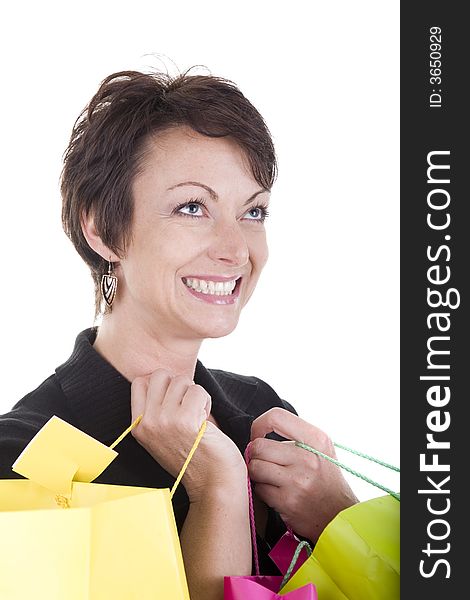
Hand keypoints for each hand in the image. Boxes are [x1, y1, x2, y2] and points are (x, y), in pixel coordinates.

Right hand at [131, 369, 245, 501]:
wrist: (213, 483)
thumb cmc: (194, 456)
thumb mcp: (162, 435)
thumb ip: (157, 409)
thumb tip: (166, 378)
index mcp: (138, 426)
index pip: (139, 382)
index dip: (161, 384)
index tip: (174, 401)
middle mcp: (148, 423)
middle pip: (160, 375)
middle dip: (179, 385)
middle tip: (187, 405)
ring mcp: (164, 421)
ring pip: (181, 380)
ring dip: (195, 394)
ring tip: (198, 415)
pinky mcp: (185, 421)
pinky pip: (198, 390)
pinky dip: (206, 401)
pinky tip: (205, 420)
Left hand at [248, 408, 357, 542]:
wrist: (340, 515)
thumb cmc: (325, 478)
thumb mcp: (320, 449)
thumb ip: (294, 436)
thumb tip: (257, 434)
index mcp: (317, 439)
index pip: (276, 417)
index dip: (259, 425)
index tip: (259, 436)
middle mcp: (308, 458)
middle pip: (259, 446)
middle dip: (257, 455)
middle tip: (267, 462)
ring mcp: (297, 481)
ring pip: (255, 467)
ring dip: (258, 473)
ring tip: (272, 478)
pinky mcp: (287, 502)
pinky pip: (258, 489)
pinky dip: (263, 490)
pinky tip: (277, 492)